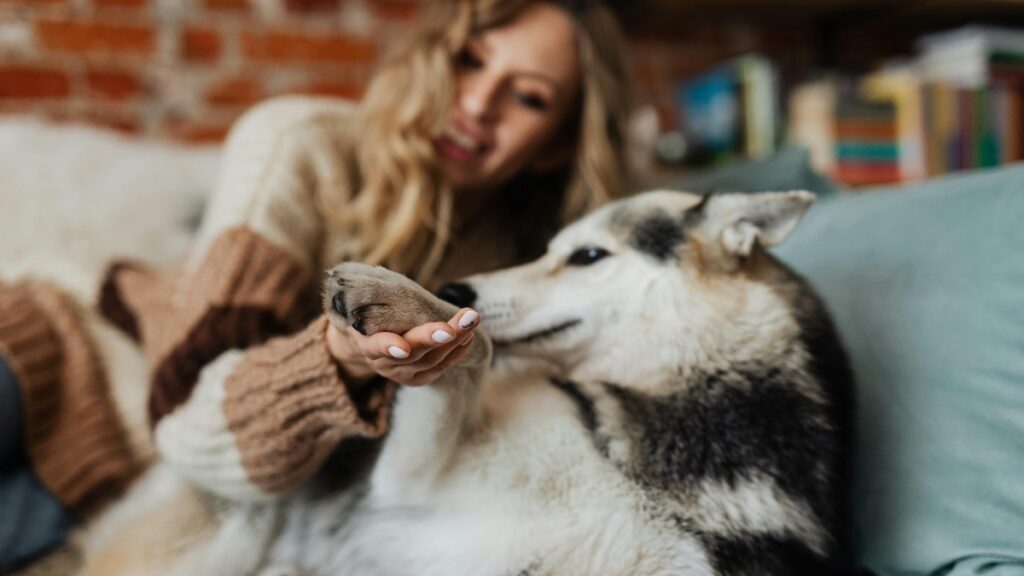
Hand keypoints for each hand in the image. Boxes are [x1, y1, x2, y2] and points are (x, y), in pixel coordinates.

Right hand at [325, 308, 479, 386]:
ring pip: (429, 360)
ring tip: (470, 320)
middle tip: (453, 327)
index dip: (389, 347)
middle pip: (411, 353)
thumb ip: (382, 298)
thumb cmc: (373, 311)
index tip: (404, 348)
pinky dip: (456, 352)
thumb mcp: (370, 303)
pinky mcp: (416, 379)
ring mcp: (399, 374)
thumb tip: (395, 285)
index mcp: (365, 343)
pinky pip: (439, 368)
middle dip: (433, 338)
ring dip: (454, 340)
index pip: (375, 347)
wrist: (369, 334)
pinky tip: (469, 337)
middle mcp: (381, 363)